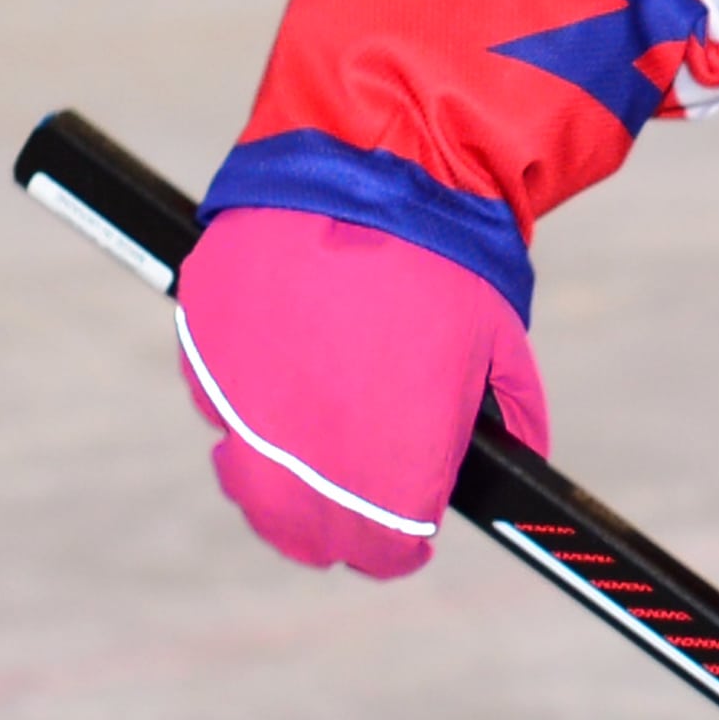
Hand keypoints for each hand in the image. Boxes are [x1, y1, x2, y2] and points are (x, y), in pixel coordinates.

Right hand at [173, 207, 547, 577]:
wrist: (376, 168)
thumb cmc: (452, 262)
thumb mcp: (501, 347)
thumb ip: (511, 418)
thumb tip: (516, 460)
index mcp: (389, 461)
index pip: (381, 551)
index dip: (395, 547)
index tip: (404, 533)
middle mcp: (307, 448)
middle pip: (302, 535)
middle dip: (330, 529)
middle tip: (351, 507)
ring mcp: (243, 399)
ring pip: (246, 478)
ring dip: (275, 476)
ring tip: (308, 444)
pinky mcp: (202, 348)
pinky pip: (215, 401)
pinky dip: (241, 402)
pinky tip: (279, 371)